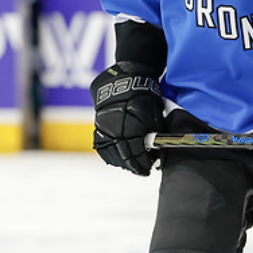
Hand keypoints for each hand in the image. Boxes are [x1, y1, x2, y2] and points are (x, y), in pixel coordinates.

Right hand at [90, 62, 162, 176]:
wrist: (122, 81)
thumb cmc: (143, 95)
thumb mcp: (154, 113)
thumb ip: (154, 133)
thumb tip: (155, 150)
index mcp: (133, 126)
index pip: (138, 152)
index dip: (144, 163)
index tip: (149, 169)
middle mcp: (116, 129)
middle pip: (125, 155)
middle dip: (134, 166)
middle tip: (142, 171)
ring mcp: (105, 129)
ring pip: (112, 153)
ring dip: (122, 162)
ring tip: (131, 166)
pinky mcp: (97, 128)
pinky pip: (102, 148)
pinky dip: (110, 156)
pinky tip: (118, 160)